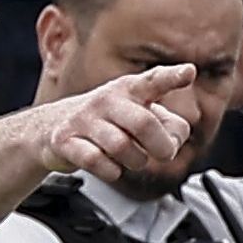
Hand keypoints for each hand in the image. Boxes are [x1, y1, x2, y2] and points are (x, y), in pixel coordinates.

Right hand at [30, 63, 208, 183]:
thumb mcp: (140, 117)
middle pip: (144, 124)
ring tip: (132, 158)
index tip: (190, 72)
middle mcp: (107, 100)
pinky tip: (110, 166)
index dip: (172, 77)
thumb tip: (176, 140)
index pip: (153, 80)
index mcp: (130, 90)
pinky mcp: (65, 139)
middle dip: (161, 147)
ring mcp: (84, 118)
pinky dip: (111, 171)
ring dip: (135, 161)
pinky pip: (97, 162)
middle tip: (164, 154)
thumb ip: (169, 127)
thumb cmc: (107, 122)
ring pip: (122, 147)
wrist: (52, 127)